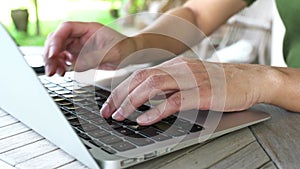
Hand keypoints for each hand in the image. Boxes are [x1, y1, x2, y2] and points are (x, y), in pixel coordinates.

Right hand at [44, 21, 136, 75]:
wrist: (132, 55)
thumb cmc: (126, 48)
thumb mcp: (113, 53)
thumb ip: (94, 59)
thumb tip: (75, 66)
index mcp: (89, 29)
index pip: (66, 29)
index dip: (57, 40)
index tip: (54, 54)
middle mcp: (81, 36)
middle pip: (58, 39)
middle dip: (51, 53)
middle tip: (51, 69)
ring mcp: (79, 46)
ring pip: (59, 50)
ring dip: (53, 61)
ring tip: (55, 73)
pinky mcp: (80, 56)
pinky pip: (64, 59)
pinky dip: (60, 65)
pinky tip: (62, 72)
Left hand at [100, 57, 273, 124]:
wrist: (251, 79)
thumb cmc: (221, 82)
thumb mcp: (191, 80)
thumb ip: (171, 86)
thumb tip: (148, 100)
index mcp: (175, 66)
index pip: (140, 74)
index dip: (122, 88)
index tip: (110, 103)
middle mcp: (180, 69)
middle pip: (141, 78)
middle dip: (120, 95)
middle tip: (107, 111)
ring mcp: (191, 79)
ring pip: (153, 86)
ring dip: (132, 101)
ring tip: (120, 115)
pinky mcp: (203, 93)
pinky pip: (174, 101)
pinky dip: (156, 110)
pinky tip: (145, 119)